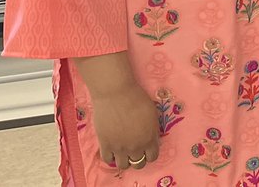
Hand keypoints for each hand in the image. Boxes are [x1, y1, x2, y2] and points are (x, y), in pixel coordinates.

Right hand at [73, 52, 159, 172]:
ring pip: (124, 165)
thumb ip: (152, 130)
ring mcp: (120, 148)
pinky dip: (111, 157)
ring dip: (124, 159)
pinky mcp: (105, 145)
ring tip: (123, 150)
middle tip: (134, 149)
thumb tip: (151, 138)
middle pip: (139, 164)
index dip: (150, 153)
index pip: (153, 157)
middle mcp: (136, 146)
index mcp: (150, 138)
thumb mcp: (152, 114)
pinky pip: (108, 160)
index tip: (146, 148)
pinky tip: (112, 148)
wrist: (116, 93)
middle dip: (138, 157)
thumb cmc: (137, 98)